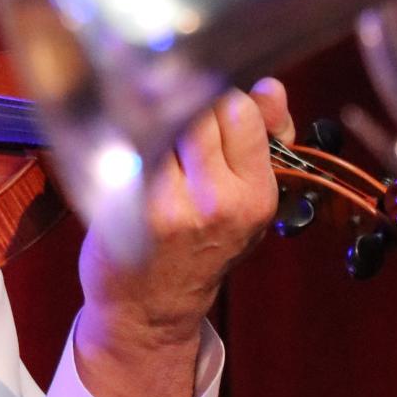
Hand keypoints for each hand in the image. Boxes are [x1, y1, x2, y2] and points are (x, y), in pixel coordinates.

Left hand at [74, 78, 291, 396]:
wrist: (150, 309)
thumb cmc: (198, 246)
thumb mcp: (247, 200)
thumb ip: (262, 140)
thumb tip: (270, 88)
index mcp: (257, 196)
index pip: (243, 109)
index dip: (221, 98)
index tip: (206, 110)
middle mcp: (219, 201)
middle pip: (201, 107)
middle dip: (184, 105)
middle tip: (171, 128)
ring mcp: (172, 204)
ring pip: (162, 119)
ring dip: (152, 118)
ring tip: (151, 144)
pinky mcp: (128, 205)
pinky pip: (129, 144)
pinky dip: (126, 138)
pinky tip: (127, 154)